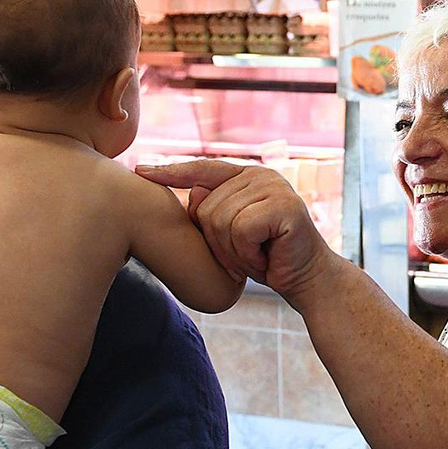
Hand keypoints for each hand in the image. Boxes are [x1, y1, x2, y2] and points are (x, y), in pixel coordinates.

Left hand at [138, 161, 330, 291]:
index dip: (170, 171)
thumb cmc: (266, 258)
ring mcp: (275, 187)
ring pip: (221, 220)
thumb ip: (208, 215)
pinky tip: (266, 258)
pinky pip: (241, 230)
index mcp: (246, 176)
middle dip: (218, 243)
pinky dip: (248, 253)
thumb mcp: (228, 237)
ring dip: (235, 252)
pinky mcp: (285, 206)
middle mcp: (260, 175)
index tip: (140, 171)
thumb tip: (192, 195)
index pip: (202, 169)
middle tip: (245, 256)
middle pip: (207, 207)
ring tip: (256, 257)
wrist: (306, 280)